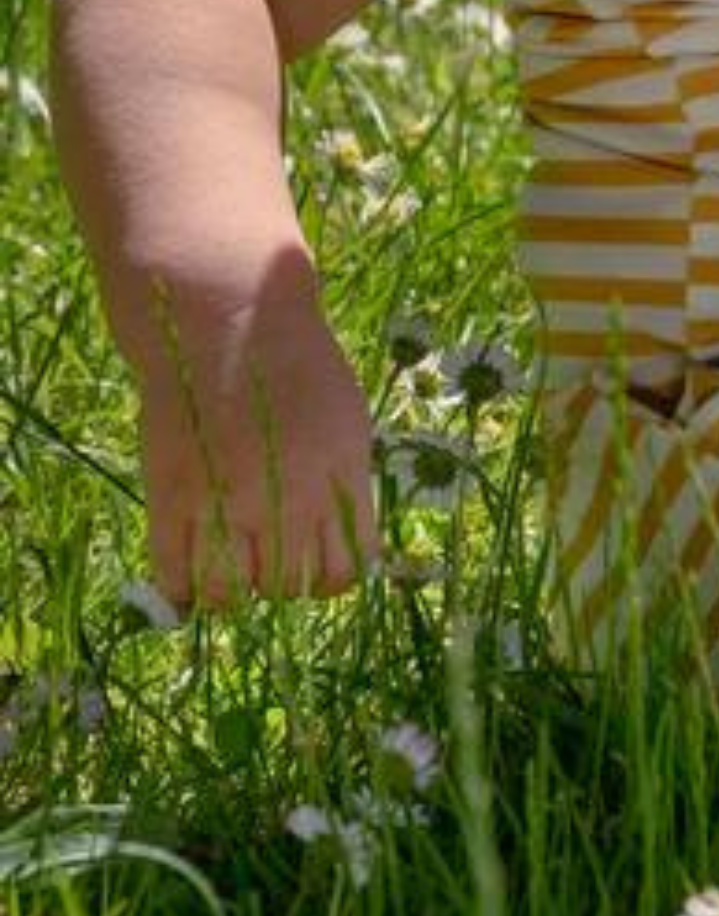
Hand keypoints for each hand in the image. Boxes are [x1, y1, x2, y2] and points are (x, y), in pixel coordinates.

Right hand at [136, 291, 377, 607]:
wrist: (230, 322)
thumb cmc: (299, 367)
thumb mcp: (348, 421)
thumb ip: (345, 483)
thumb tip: (344, 538)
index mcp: (338, 480)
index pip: (346, 571)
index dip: (333, 578)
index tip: (321, 565)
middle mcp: (286, 499)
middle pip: (288, 586)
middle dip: (284, 583)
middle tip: (273, 560)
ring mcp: (225, 500)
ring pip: (233, 593)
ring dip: (236, 592)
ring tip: (233, 570)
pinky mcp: (172, 496)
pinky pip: (176, 575)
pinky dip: (185, 591)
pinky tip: (192, 583)